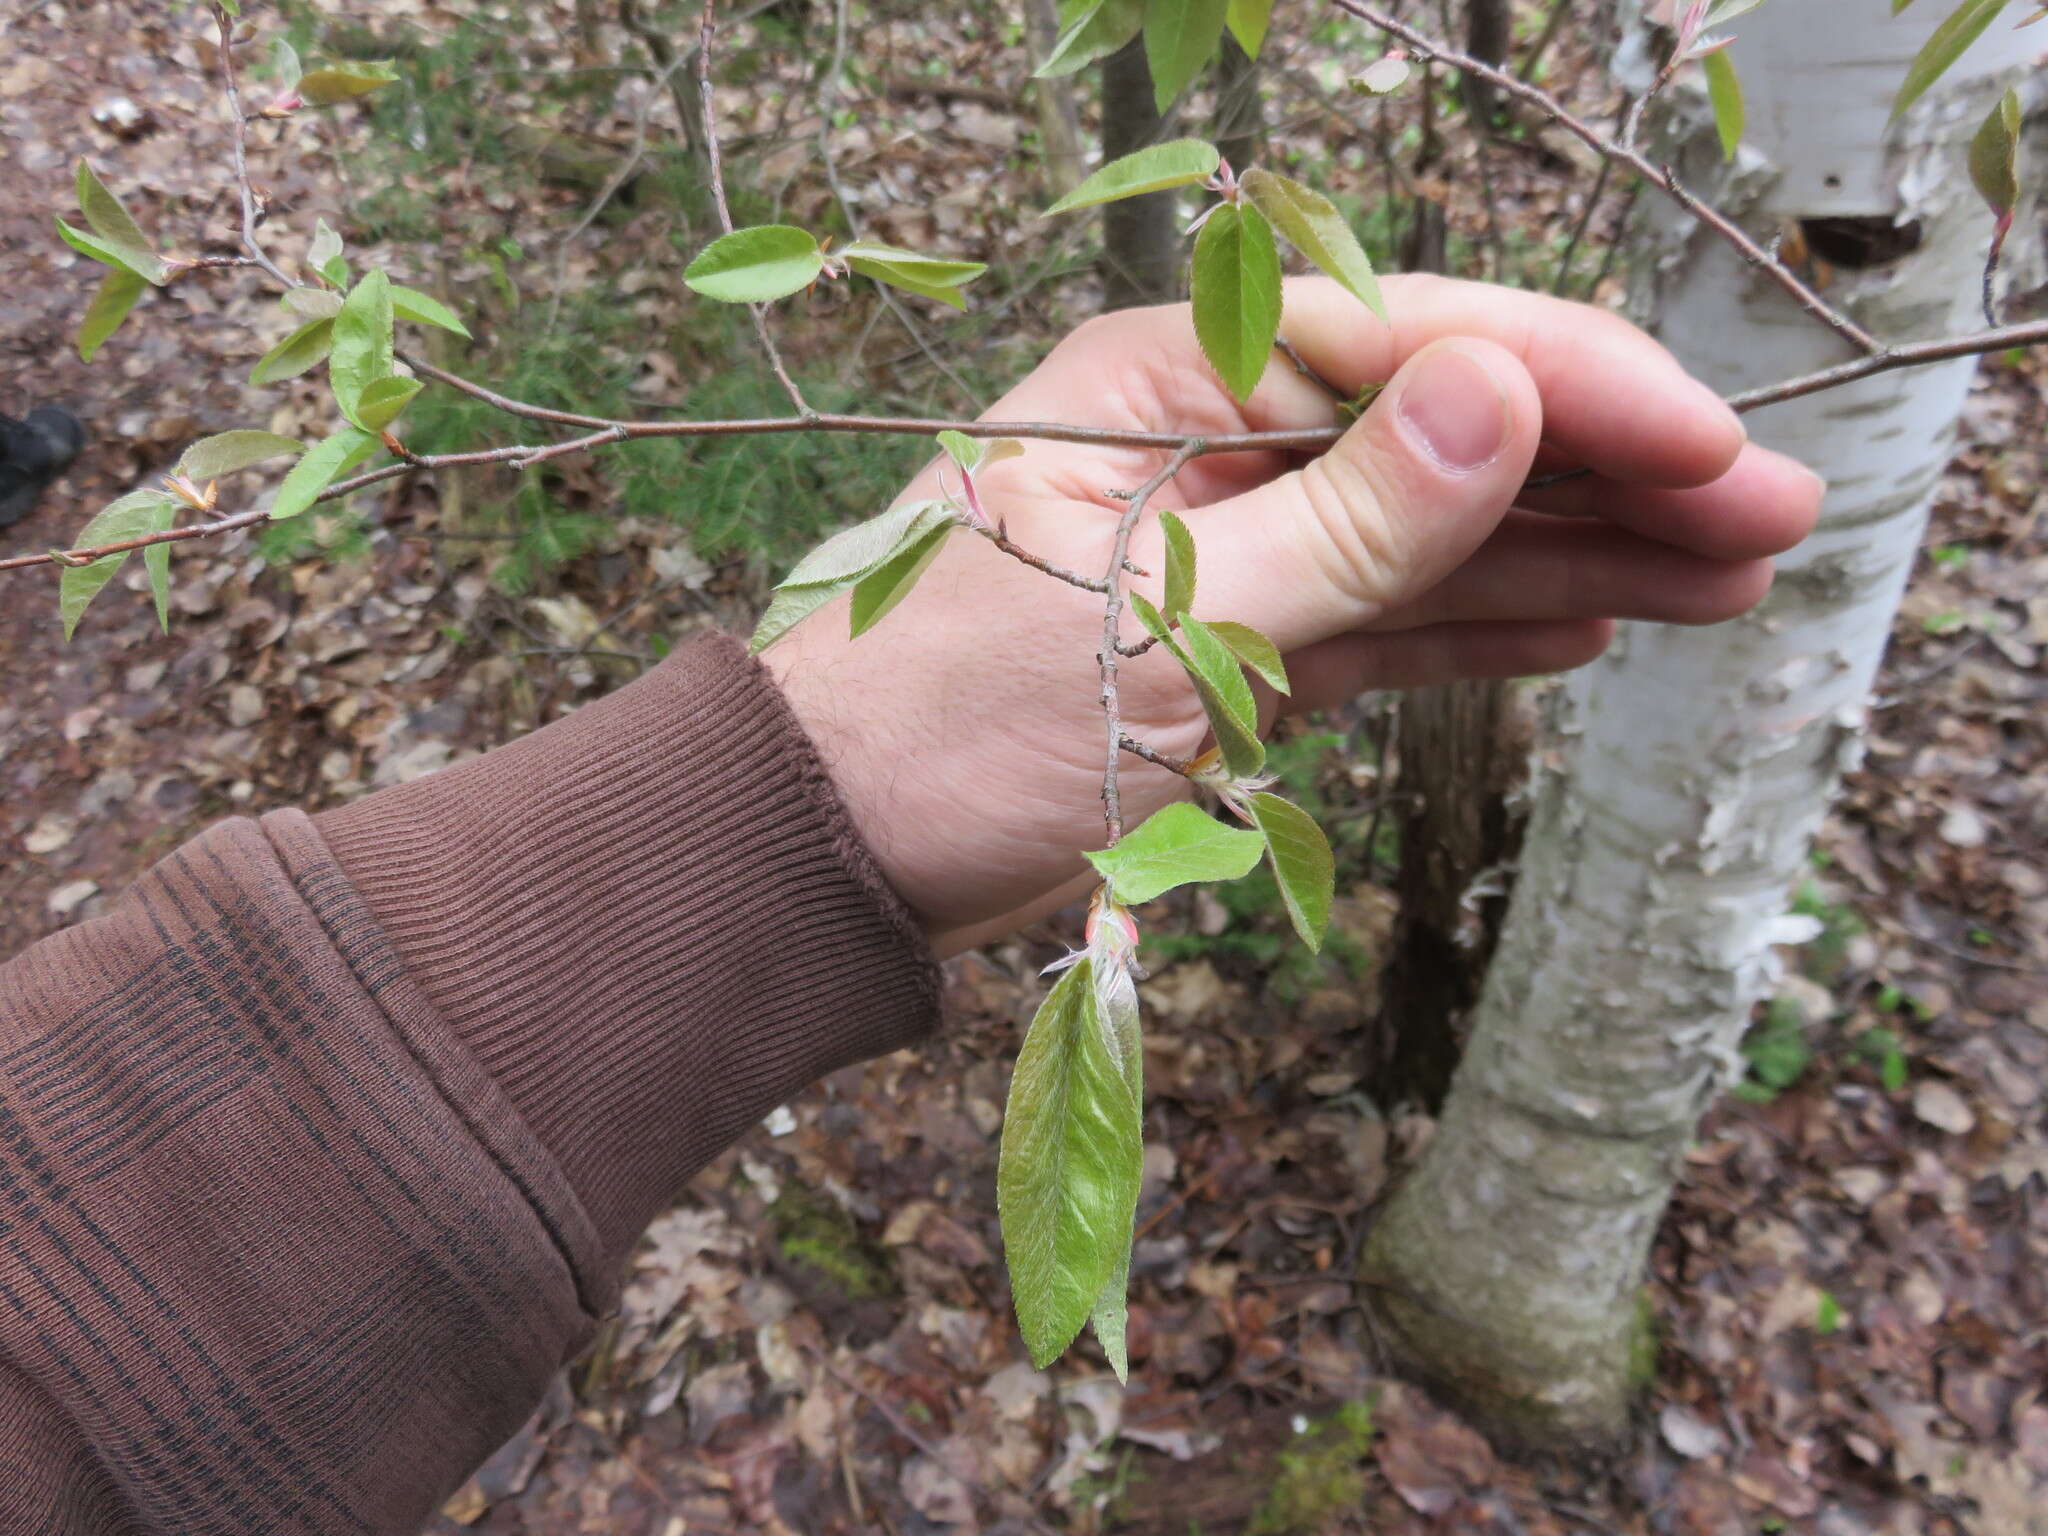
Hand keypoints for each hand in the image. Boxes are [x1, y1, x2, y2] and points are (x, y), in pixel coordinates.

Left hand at [765, 275, 1823, 953]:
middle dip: (1606, 473)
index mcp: (1170, 381)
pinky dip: (1476, 625)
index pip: (1408, 346)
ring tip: (1727, 579)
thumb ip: (1344, 522)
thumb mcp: (1165, 626)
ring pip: (1430, 532)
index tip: (1709, 442)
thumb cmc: (951, 730)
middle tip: (1770, 516)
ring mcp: (1227, 542)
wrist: (831, 857)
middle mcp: (1207, 439)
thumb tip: (1501, 395)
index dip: (1572, 388)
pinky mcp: (1233, 643)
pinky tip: (1587, 624)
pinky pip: (1381, 619)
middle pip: (1442, 434)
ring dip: (1572, 553)